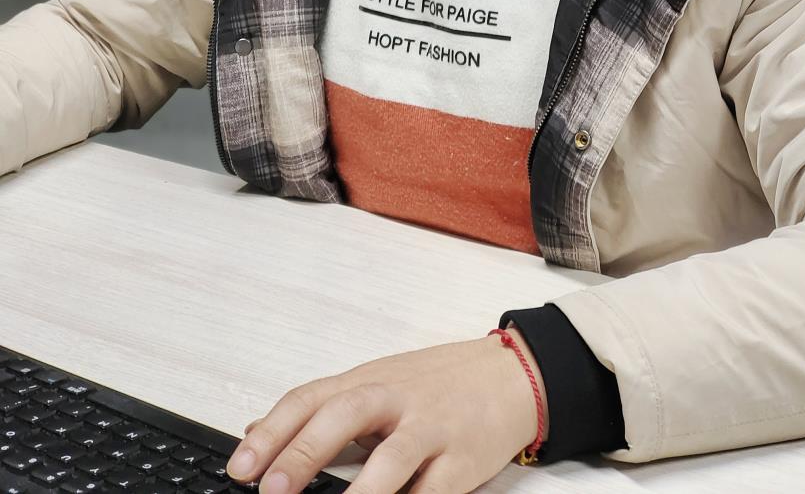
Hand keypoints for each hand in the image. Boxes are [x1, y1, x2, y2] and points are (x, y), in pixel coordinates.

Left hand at [225, 327, 548, 493]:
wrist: (512, 374)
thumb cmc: (439, 383)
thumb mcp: (378, 381)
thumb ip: (322, 407)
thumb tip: (253, 432)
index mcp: (369, 380)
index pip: (311, 398)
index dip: (273, 432)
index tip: (240, 468)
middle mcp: (397, 398)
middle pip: (345, 414)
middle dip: (305, 452)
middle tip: (273, 490)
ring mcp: (432, 429)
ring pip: (394, 458)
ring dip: (361, 493)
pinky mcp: (464, 461)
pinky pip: (435, 492)